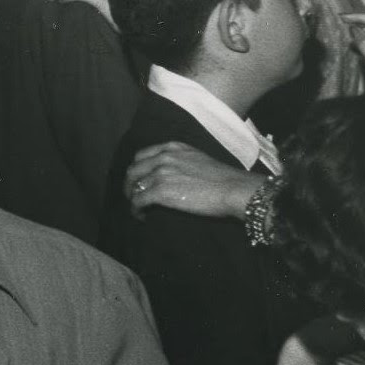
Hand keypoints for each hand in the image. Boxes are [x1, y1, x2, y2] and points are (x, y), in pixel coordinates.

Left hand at [125, 142, 262, 217]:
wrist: (234, 189)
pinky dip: (136, 210)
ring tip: (139, 209)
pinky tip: (142, 216)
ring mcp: (160, 173)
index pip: (142, 156)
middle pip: (133, 170)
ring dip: (133, 199)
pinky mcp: (160, 191)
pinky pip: (138, 201)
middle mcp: (163, 157)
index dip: (137, 170)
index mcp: (173, 148)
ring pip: (133, 186)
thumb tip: (171, 177)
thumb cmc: (223, 179)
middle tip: (133, 197)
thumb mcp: (198, 159)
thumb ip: (180, 162)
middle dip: (129, 185)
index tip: (138, 180)